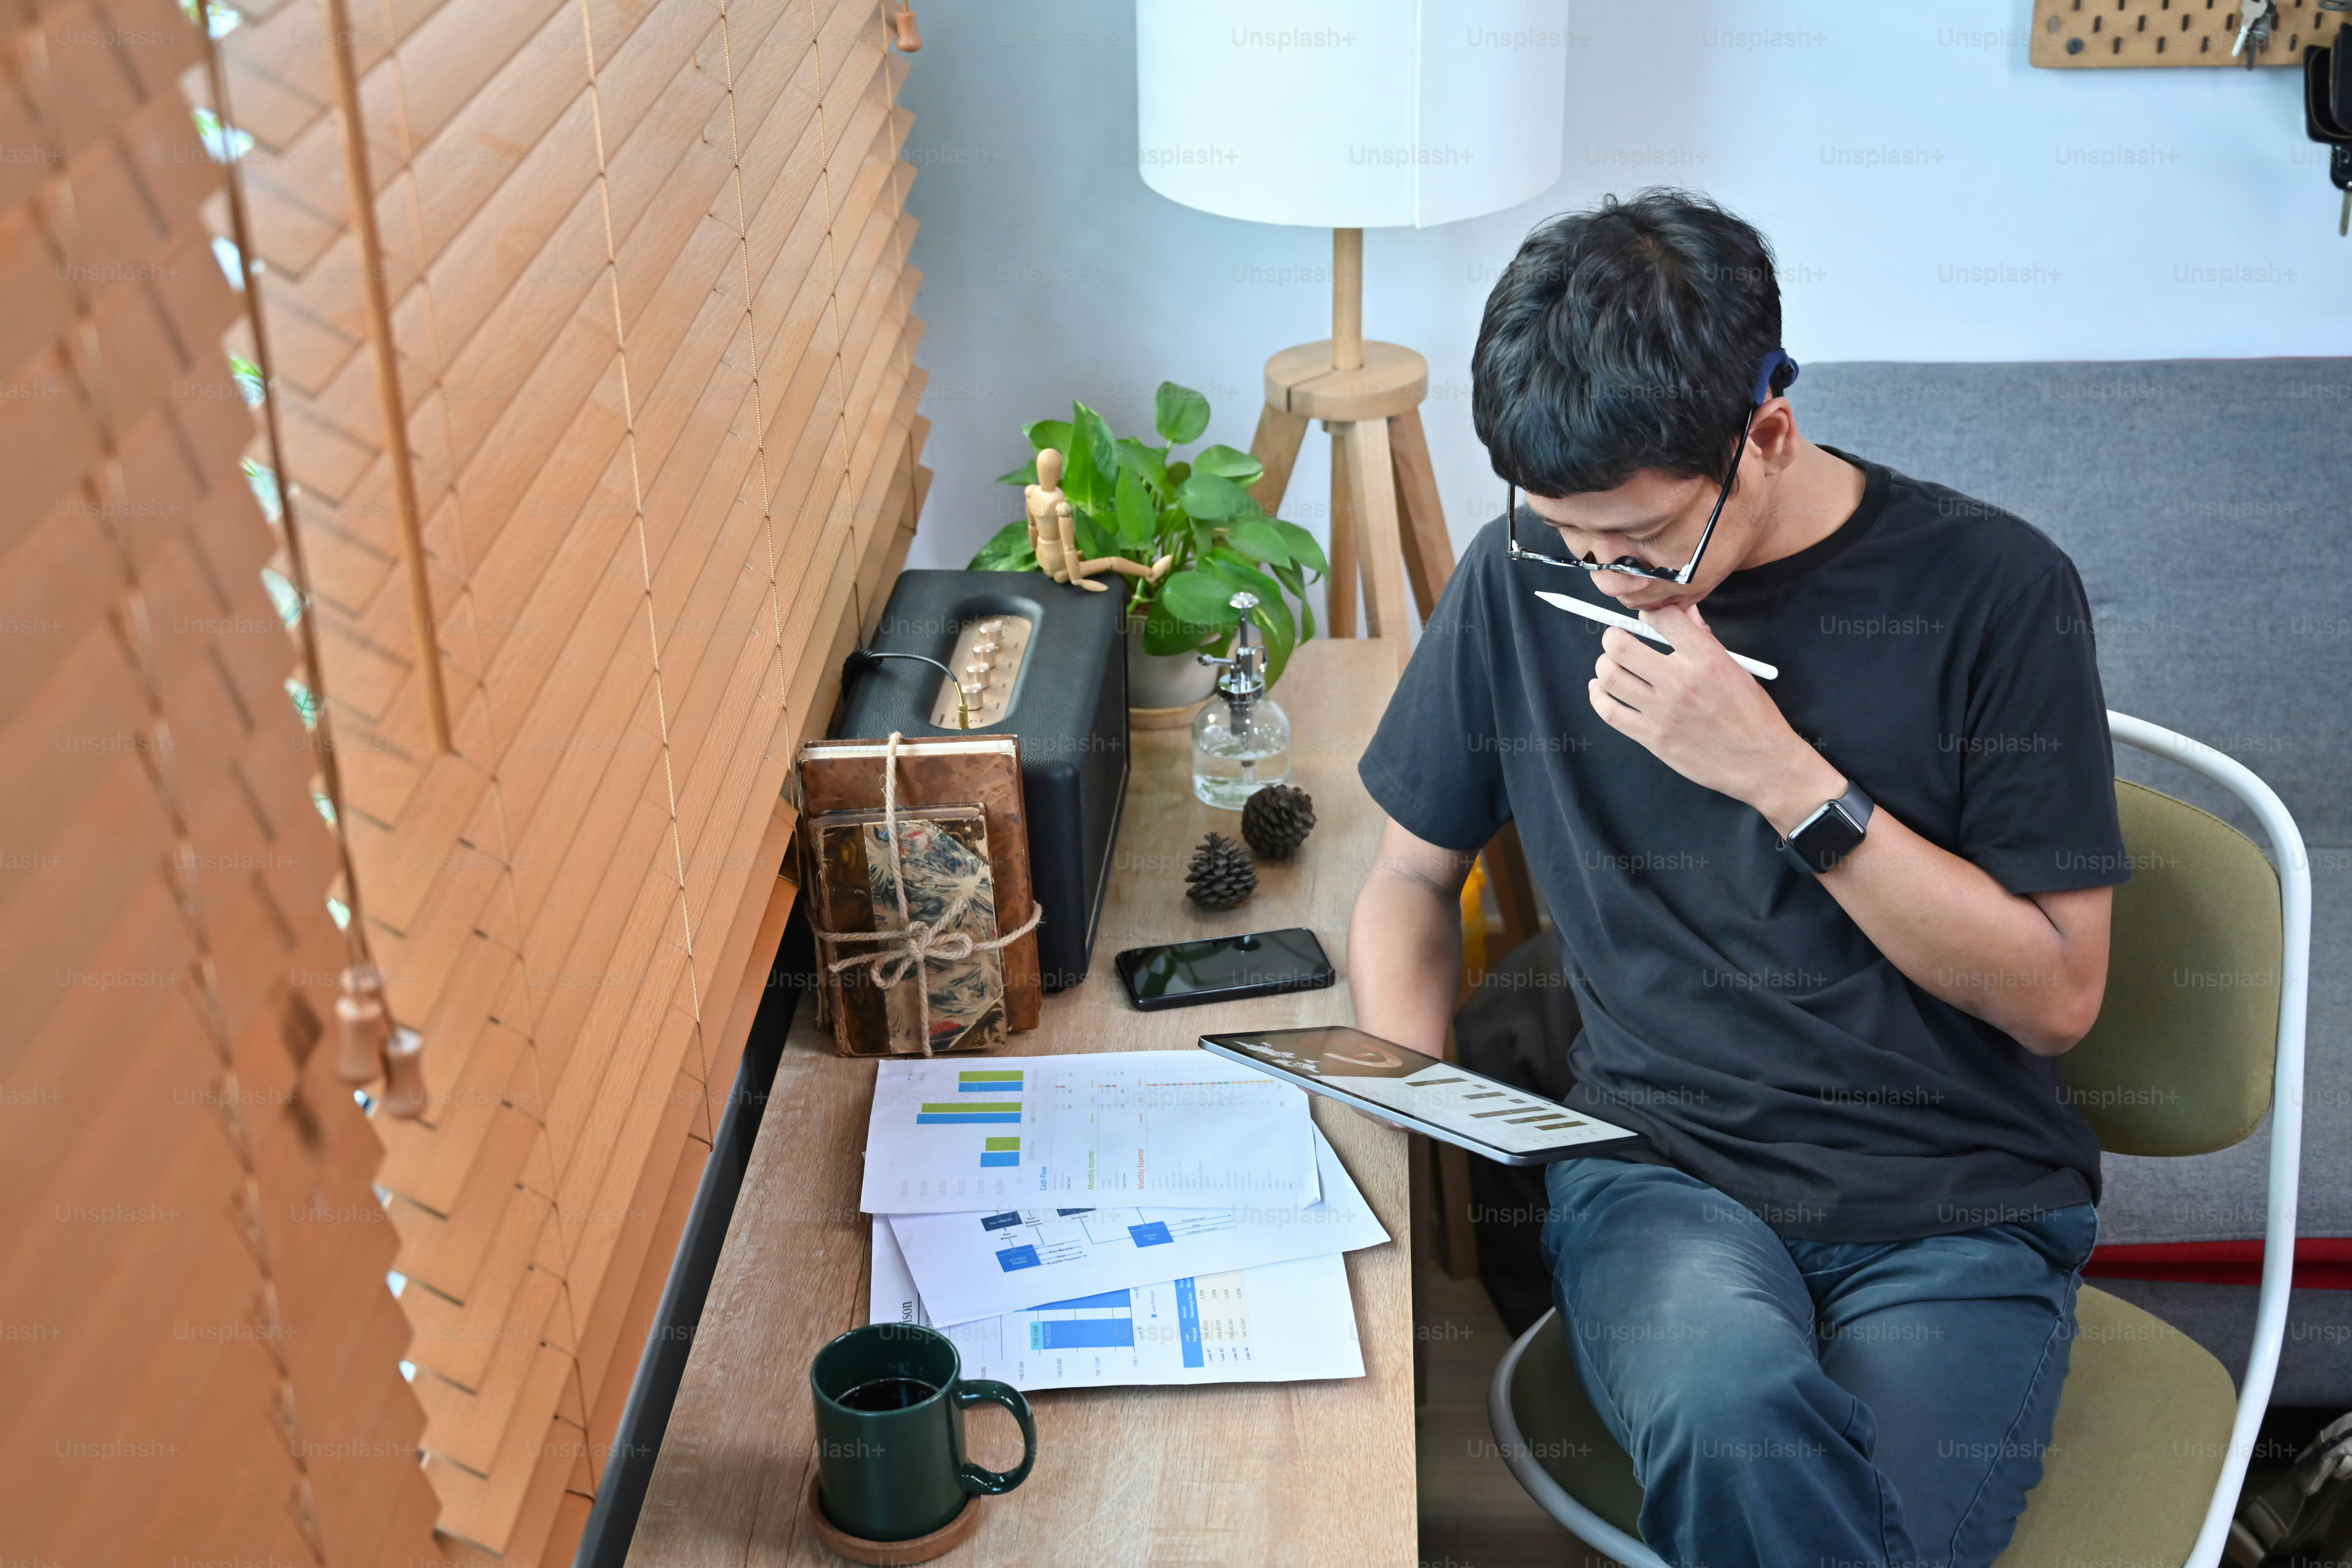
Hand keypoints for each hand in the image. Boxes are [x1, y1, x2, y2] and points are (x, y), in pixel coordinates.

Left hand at [1587, 603, 1843, 833]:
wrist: (1761, 762)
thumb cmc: (1752, 714)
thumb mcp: (1735, 668)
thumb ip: (1705, 639)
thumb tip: (1684, 611)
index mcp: (1705, 658)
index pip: (1661, 617)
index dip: (1647, 611)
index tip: (1645, 617)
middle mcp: (1680, 681)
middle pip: (1621, 645)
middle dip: (1612, 636)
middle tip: (1617, 638)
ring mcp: (1662, 711)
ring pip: (1610, 676)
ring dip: (1604, 664)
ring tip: (1610, 663)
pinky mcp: (1652, 738)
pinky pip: (1610, 712)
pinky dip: (1597, 696)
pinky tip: (1599, 688)